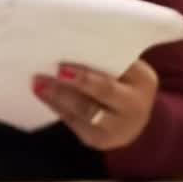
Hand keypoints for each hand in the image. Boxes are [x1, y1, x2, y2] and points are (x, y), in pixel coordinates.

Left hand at [33, 59, 158, 150]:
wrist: (130, 119)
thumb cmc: (119, 81)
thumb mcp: (123, 67)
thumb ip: (104, 56)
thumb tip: (66, 41)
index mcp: (144, 79)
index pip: (119, 65)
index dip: (97, 58)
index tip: (69, 48)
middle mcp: (136, 105)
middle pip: (104, 90)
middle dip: (77, 79)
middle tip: (53, 68)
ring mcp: (119, 127)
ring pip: (86, 109)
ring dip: (59, 94)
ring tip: (38, 82)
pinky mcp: (99, 140)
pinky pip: (74, 122)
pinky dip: (56, 106)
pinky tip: (42, 95)